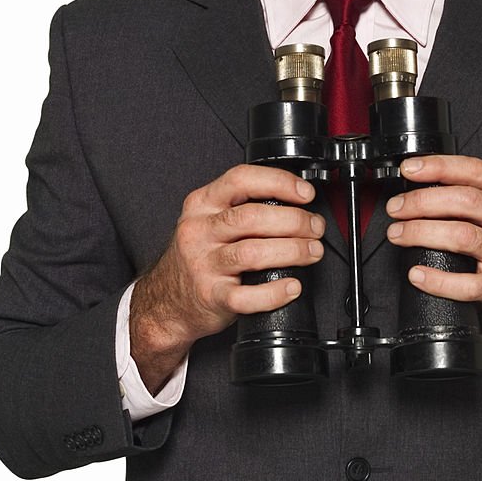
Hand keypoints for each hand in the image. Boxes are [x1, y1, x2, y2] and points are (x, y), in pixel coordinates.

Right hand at [130, 164, 324, 392]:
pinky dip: (275, 292)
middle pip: (252, 217)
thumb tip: (295, 199)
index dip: (279, 182)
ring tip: (312, 251)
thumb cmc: (198, 254)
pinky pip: (247, 297)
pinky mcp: (211, 297)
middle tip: (315, 227)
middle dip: (294, 220)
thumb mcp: (208, 219)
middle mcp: (199, 231)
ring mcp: (203, 265)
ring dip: (292, 251)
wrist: (166, 301)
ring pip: (252, 253)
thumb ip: (241, 205)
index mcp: (202, 204)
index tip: (305, 193)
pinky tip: (292, 286)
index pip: (241, 180)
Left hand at [384, 155, 481, 391]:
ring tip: (398, 234)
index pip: (474, 171)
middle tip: (397, 208)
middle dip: (421, 202)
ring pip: (460, 236)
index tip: (410, 169)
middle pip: (463, 201)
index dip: (439, 166)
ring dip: (421, 233)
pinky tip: (417, 274)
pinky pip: (465, 283)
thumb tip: (425, 187)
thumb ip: (478, 198)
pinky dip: (436, 279)